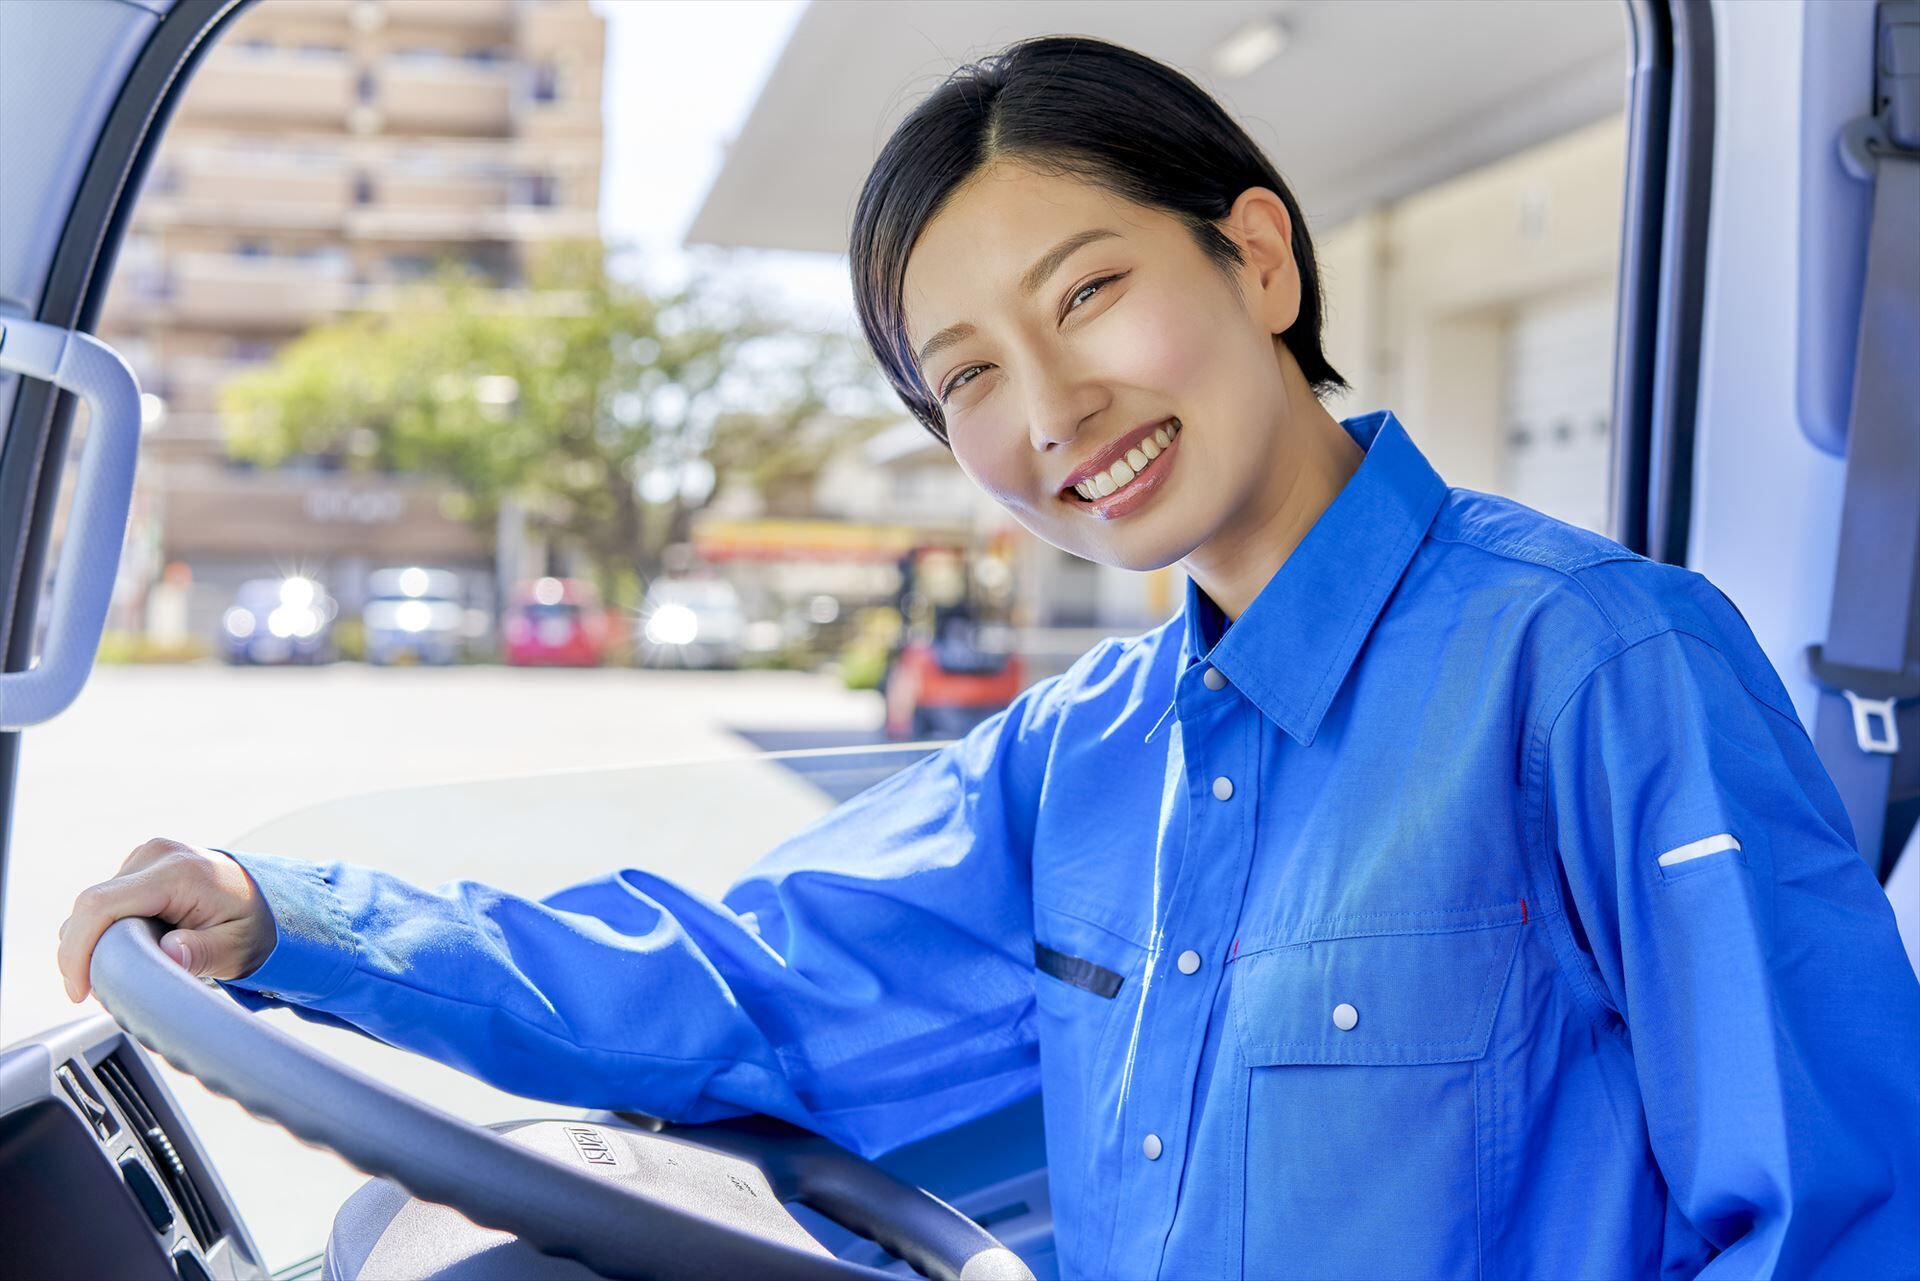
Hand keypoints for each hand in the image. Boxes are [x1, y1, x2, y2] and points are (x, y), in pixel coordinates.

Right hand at [57, 838, 275, 1001]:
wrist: (268, 899)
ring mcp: (146, 856)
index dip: (78, 949)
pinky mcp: (140, 866)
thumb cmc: (254, 925)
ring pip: (93, 906)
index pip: (101, 904)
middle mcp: (157, 855)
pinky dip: (104, 930)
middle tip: (102, 991)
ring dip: (93, 943)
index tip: (80, 990)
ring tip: (123, 971)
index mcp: (179, 872)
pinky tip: (128, 950)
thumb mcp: (236, 949)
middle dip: (82, 954)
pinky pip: (105, 902)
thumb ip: (201, 953)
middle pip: (89, 907)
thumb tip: (168, 954)